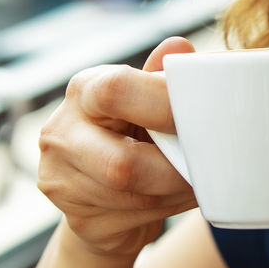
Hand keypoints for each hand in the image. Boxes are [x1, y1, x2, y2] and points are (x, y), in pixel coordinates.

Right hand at [37, 37, 198, 259]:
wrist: (105, 194)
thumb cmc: (135, 134)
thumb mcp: (147, 101)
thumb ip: (161, 79)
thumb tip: (180, 48)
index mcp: (84, 89)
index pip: (116, 90)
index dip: (164, 106)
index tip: (198, 117)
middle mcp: (61, 131)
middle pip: (123, 163)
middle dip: (175, 169)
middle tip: (208, 164)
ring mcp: (60, 178)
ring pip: (135, 196)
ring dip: (178, 191)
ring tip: (200, 180)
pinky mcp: (77, 217)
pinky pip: (134, 218)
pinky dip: (169, 208)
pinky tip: (180, 196)